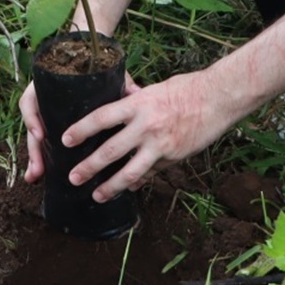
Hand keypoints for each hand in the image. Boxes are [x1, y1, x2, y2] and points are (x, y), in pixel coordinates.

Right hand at [19, 71, 141, 184]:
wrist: (91, 65)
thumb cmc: (97, 71)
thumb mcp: (105, 73)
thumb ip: (117, 81)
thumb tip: (135, 91)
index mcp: (51, 85)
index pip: (32, 99)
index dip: (32, 118)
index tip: (41, 135)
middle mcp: (44, 100)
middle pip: (33, 126)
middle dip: (34, 149)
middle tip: (38, 169)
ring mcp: (46, 115)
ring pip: (35, 138)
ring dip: (35, 159)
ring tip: (35, 177)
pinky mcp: (52, 127)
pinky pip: (44, 143)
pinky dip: (41, 160)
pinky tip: (39, 176)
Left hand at [59, 70, 240, 202]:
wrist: (219, 97)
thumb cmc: (187, 88)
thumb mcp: (155, 91)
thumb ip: (135, 105)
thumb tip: (119, 114)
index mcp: (138, 104)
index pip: (101, 117)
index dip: (81, 130)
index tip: (65, 140)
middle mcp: (146, 125)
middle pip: (110, 150)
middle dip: (89, 167)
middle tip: (73, 177)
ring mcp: (161, 144)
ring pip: (130, 172)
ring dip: (111, 186)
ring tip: (97, 195)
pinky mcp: (174, 157)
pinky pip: (151, 172)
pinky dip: (138, 181)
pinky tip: (129, 188)